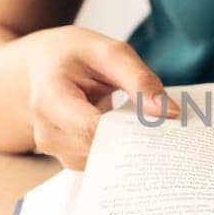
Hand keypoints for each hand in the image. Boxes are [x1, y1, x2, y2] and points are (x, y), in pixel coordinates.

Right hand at [22, 25, 174, 169]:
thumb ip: (139, 80)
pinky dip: (121, 149)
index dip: (130, 132)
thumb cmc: (75, 56)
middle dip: (136, 141)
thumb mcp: (108, 52)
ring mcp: (56, 150)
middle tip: (167, 127)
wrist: (43, 66)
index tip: (165, 126)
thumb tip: (170, 113)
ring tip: (143, 122)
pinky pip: (102, 162)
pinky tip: (131, 131)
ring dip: (130, 146)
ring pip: (105, 160)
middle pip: (101, 150)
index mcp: (50, 99)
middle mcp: (47, 132)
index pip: (92, 130)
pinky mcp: (69, 158)